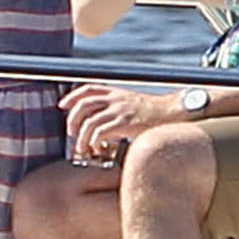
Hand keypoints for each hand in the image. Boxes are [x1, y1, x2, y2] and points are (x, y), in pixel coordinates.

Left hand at [61, 82, 185, 162]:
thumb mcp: (135, 105)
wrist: (175, 113)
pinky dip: (93, 142)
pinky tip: (97, 148)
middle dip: (72, 119)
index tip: (63, 105)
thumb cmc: (158, 113)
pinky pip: (99, 132)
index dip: (72, 97)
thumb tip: (107, 123)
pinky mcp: (124, 123)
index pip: (88, 89)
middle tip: (72, 133)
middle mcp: (116, 99)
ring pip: (88, 122)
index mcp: (117, 93)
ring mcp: (119, 111)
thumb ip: (119, 109)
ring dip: (81, 137)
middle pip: (83, 105)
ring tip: (82, 148)